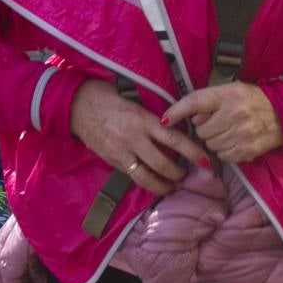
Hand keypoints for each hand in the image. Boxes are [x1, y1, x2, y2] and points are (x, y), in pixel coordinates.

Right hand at [69, 80, 210, 195]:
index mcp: (142, 120)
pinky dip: (146, 182)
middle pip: (163, 164)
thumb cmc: (106, 96)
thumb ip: (152, 115)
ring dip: (163, 185)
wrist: (76, 106)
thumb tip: (175, 124)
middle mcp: (133, 138)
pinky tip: (153, 184)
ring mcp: (121, 153)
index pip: (174, 139)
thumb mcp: (133, 100)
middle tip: (188, 174)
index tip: (206, 161)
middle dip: (179, 173)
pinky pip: (133, 177)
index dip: (192, 151)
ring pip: (147, 177)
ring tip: (172, 186)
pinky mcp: (112, 161)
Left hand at [162, 83, 282, 163]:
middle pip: (201, 130)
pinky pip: (222, 155)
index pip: (195, 101)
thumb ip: (208, 100)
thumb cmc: (253, 100)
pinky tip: (235, 140)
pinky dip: (225, 150)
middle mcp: (234, 114)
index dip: (177, 111)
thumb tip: (190, 119)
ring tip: (229, 130)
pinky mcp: (246, 151)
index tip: (164, 120)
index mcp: (228, 95)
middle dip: (206, 128)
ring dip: (215, 140)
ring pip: (210, 145)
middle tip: (219, 121)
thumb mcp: (231, 90)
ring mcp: (241, 134)